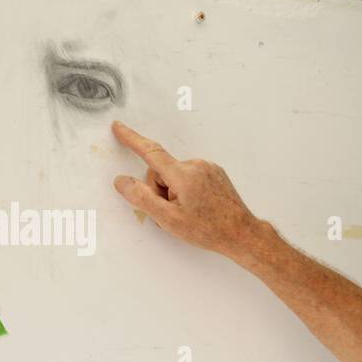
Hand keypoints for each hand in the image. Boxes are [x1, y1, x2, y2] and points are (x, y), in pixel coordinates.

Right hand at [111, 121, 265, 261]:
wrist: (242, 234)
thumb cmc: (209, 229)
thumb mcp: (168, 219)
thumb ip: (142, 198)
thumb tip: (122, 181)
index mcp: (183, 175)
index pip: (150, 152)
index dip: (132, 139)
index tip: (119, 128)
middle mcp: (196, 166)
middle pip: (162, 171)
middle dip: (160, 191)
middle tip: (173, 213)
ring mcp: (208, 168)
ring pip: (176, 176)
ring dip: (174, 192)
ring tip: (189, 213)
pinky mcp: (215, 173)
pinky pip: (190, 177)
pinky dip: (187, 190)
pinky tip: (198, 207)